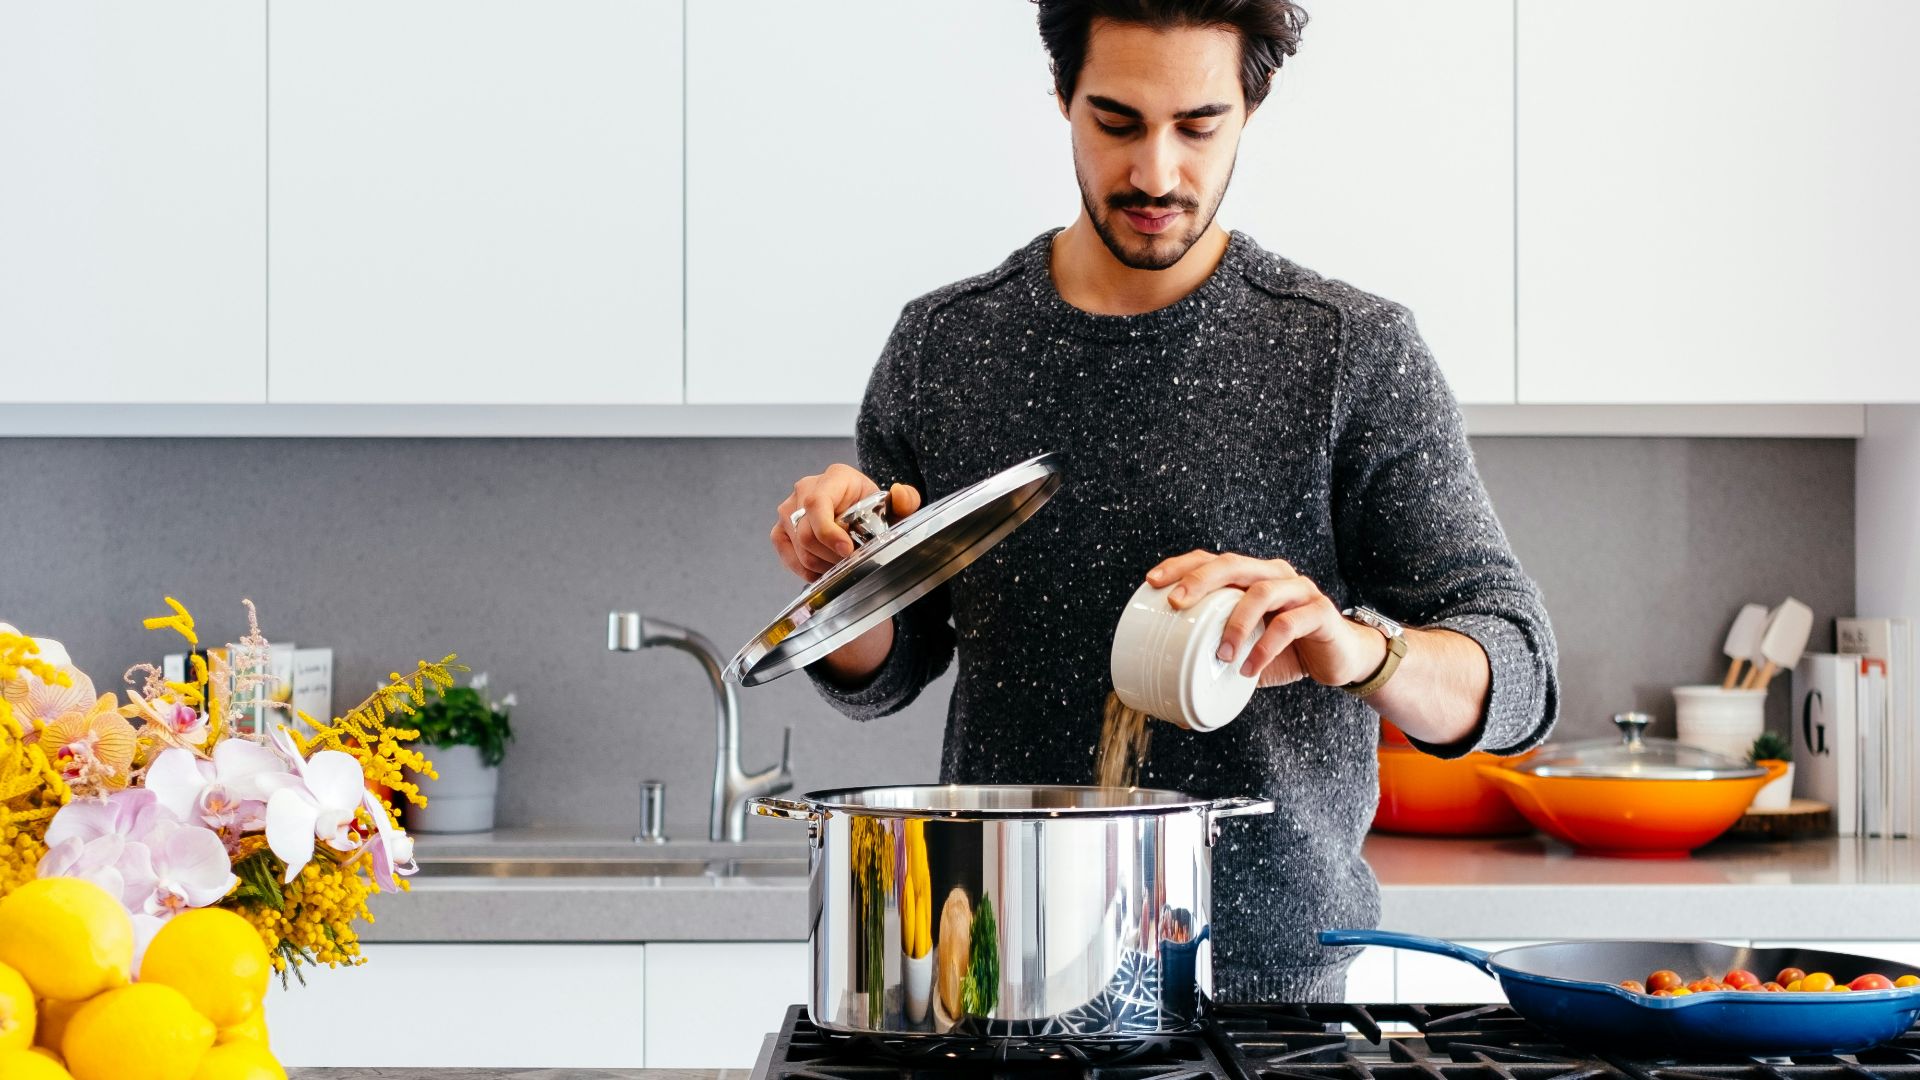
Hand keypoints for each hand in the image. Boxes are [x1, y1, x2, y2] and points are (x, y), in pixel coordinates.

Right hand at [772, 464, 922, 580]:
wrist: (858, 512)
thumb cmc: (873, 508)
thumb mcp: (894, 506)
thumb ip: (906, 500)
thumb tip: (900, 493)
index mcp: (834, 477)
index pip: (817, 504)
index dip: (828, 531)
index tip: (847, 551)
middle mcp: (805, 489)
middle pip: (806, 533)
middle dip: (831, 555)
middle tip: (851, 562)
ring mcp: (789, 509)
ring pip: (799, 548)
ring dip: (822, 564)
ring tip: (841, 564)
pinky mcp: (780, 529)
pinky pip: (787, 555)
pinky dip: (806, 569)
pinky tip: (824, 569)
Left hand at [1143, 550, 1385, 688]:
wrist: (1341, 660)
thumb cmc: (1287, 652)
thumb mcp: (1245, 651)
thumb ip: (1217, 657)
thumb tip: (1173, 696)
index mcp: (1252, 576)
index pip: (1212, 560)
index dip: (1181, 566)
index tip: (1152, 582)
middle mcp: (1274, 575)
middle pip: (1233, 564)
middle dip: (1200, 580)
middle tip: (1176, 603)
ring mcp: (1300, 590)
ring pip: (1262, 591)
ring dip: (1236, 622)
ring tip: (1220, 654)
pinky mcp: (1321, 612)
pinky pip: (1290, 624)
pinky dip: (1266, 646)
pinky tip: (1251, 668)